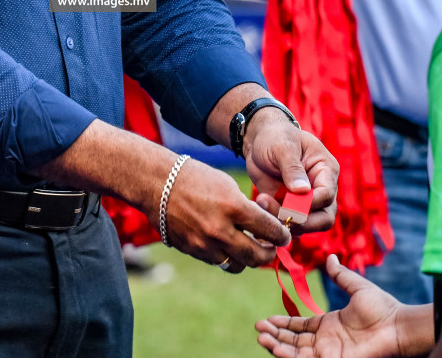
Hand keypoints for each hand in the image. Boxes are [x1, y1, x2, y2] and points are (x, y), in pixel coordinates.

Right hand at [163, 158, 291, 271]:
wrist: (157, 183)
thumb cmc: (195, 178)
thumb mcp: (228, 186)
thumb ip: (247, 209)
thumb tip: (264, 229)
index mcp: (234, 207)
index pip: (270, 231)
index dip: (282, 236)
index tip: (284, 235)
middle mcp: (220, 230)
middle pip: (257, 257)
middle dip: (269, 253)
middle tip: (271, 247)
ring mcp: (205, 244)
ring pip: (237, 264)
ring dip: (246, 258)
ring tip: (248, 247)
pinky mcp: (192, 251)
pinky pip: (217, 261)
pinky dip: (226, 255)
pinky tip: (225, 243)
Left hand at [243, 113, 338, 234]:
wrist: (258, 141)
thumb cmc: (275, 136)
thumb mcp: (283, 146)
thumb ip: (292, 168)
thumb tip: (303, 191)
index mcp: (326, 170)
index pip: (327, 195)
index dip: (310, 203)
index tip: (288, 203)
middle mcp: (321, 189)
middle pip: (324, 218)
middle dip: (302, 221)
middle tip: (278, 214)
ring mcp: (306, 202)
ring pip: (307, 225)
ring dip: (285, 222)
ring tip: (262, 203)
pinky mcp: (290, 209)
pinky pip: (290, 225)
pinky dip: (276, 223)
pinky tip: (260, 208)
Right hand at [256, 256, 424, 357]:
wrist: (398, 325)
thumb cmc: (383, 308)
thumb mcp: (357, 287)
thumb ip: (341, 275)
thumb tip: (330, 258)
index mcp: (329, 325)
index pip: (299, 327)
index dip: (282, 323)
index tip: (266, 319)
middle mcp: (326, 341)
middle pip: (293, 341)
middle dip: (274, 335)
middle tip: (258, 329)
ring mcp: (329, 353)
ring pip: (295, 352)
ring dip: (277, 346)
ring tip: (262, 338)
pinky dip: (290, 356)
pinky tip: (277, 348)